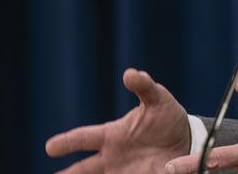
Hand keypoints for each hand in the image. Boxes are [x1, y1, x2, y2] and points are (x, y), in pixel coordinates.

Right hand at [46, 68, 190, 173]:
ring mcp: (122, 172)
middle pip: (84, 168)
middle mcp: (112, 157)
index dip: (67, 142)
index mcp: (112, 135)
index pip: (84, 138)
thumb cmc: (166, 117)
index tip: (50, 147)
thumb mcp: (158, 98)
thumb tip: (130, 73)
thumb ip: (144, 86)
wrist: (186, 140)